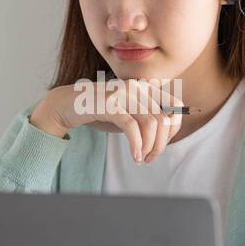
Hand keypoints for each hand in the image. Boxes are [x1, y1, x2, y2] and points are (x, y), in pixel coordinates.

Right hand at [30, 78, 185, 163]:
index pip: (175, 106)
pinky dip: (136, 145)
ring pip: (151, 124)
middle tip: (150, 158)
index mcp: (146, 87)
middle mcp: (138, 86)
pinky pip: (132, 127)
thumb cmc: (102, 112)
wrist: (69, 104)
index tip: (163, 144)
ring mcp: (124, 93)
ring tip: (141, 158)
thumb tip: (167, 135)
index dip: (174, 128)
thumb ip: (148, 119)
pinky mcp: (111, 103)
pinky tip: (134, 156)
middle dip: (160, 144)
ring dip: (149, 147)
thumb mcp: (130, 113)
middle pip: (164, 119)